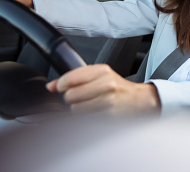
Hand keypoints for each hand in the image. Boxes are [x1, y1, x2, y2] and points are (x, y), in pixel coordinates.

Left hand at [46, 64, 160, 114]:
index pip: (70, 78)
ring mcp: (108, 100)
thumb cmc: (117, 88)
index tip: (63, 88)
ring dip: (79, 110)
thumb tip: (50, 86)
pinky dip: (87, 118)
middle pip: (70, 95)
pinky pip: (85, 119)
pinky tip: (96, 112)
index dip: (61, 86)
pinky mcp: (109, 114)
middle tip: (81, 98)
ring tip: (90, 105)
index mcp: (102, 70)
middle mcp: (106, 83)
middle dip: (71, 99)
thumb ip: (74, 79)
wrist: (139, 100)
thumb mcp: (99, 76)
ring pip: (76, 109)